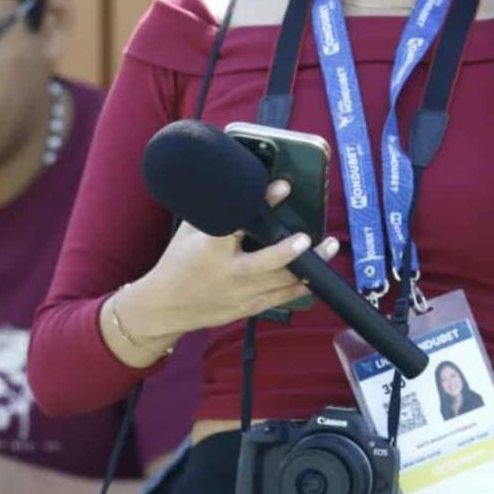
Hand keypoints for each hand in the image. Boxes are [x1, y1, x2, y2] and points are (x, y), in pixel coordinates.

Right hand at [122, 179, 340, 345]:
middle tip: (311, 236)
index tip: (282, 186)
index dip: (264, 202)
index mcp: (211, 249)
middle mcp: (230, 273)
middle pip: (270, 262)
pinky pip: (282, 298)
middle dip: (293, 249)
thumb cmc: (177, 263)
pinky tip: (317, 274)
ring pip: (283, 283)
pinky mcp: (249, 308)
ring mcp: (242, 294)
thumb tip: (241, 186)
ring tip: (329, 247)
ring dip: (310, 266)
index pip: (240, 221)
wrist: (164, 307)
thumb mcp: (189, 232)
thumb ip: (215, 212)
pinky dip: (302, 286)